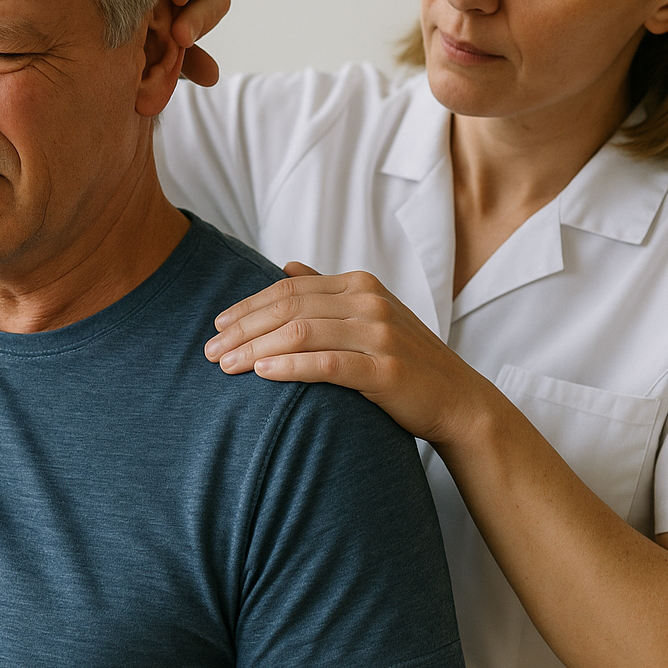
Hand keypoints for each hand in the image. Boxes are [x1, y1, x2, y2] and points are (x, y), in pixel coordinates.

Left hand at [204, 262, 493, 445]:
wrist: (457, 399)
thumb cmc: (406, 361)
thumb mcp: (369, 315)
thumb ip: (327, 291)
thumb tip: (286, 268)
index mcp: (360, 285)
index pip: (289, 289)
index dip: (249, 306)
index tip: (218, 324)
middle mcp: (369, 302)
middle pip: (288, 308)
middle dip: (244, 329)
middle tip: (210, 349)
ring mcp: (379, 334)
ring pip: (301, 333)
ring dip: (256, 349)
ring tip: (226, 365)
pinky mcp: (385, 370)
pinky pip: (327, 365)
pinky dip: (290, 367)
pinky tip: (262, 374)